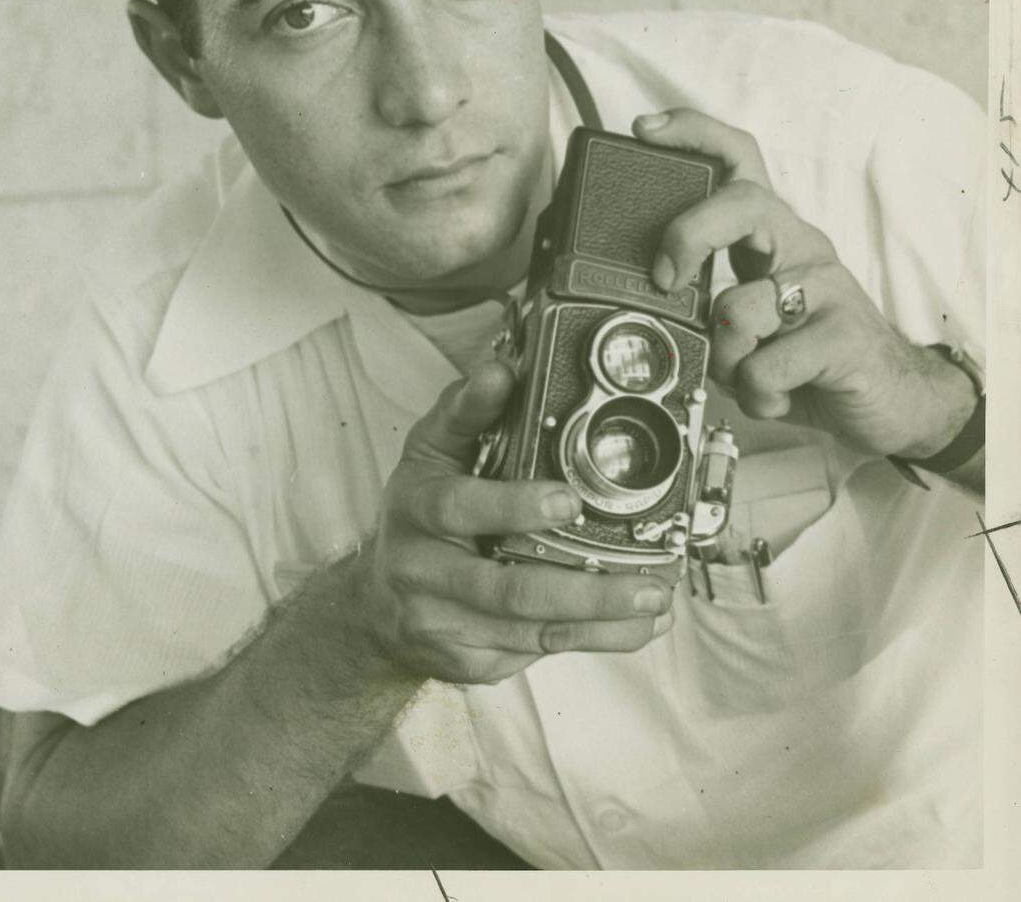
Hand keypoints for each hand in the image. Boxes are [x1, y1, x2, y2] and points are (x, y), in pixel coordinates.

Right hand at [351, 362, 673, 686]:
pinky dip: (593, 640)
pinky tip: (634, 626)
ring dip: (602, 619)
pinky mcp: (468, 662)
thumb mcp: (430, 454)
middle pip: (508, 590)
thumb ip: (467, 411)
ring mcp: (446, 625)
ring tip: (655, 602)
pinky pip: (538, 653)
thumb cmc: (418, 515)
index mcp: (419, 509)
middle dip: (583, 590)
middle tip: (645, 580)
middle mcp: (426, 572)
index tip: (568, 500)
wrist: (375, 605)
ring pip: (533, 630)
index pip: (462, 508)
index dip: (514, 506)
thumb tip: (502, 369)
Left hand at [632, 109, 978, 459]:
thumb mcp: (754, 316)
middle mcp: (802, 247)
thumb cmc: (811, 354)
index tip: (644, 128)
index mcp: (774, 235)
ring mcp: (827, 287)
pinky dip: (756, 393)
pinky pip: (766, 365)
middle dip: (689, 235)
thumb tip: (655, 298)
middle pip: (744, 203)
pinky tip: (776, 396)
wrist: (895, 400)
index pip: (739, 159)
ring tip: (746, 373)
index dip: (693, 134)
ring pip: (738, 306)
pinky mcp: (844, 335)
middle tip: (665, 277)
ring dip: (724, 355)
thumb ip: (710, 298)